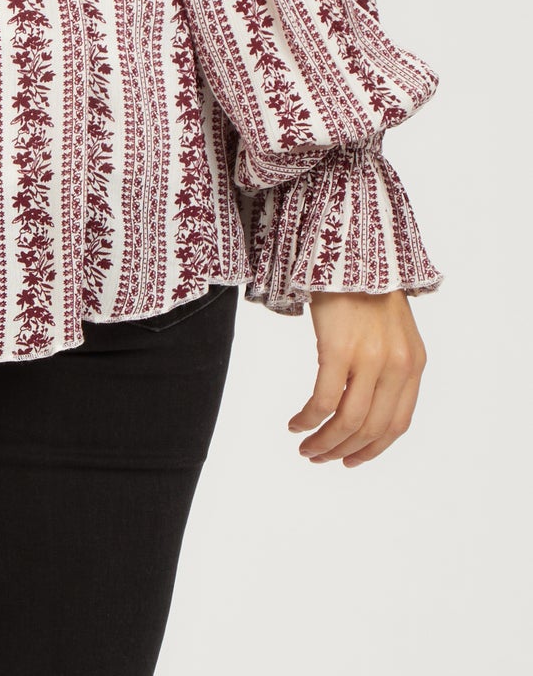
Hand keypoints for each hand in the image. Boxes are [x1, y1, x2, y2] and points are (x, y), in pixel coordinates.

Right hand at [287, 290, 426, 467]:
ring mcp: (370, 358)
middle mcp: (398, 366)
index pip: (397, 424)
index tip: (350, 460)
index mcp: (413, 364)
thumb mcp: (390, 329)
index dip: (373, 450)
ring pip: (348, 422)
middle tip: (319, 458)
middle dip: (343, 451)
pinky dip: (308, 419)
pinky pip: (323, 401)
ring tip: (305, 447)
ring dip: (324, 442)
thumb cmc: (365, 286)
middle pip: (372, 429)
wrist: (354, 247)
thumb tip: (363, 400)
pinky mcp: (339, 348)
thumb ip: (387, 365)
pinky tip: (296, 423)